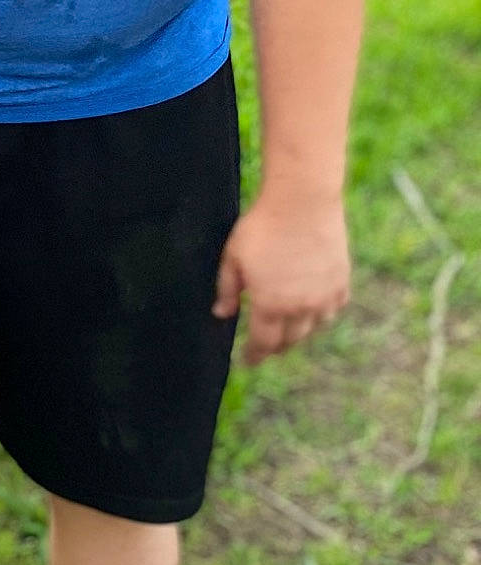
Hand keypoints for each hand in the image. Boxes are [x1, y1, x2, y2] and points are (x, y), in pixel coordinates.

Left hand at [213, 193, 349, 365]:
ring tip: (289, 328)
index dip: (254, 356)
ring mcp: (325, 296)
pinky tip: (314, 308)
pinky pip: (333, 309)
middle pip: (289, 340)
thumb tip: (221, 314)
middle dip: (275, 347)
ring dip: (299, 332)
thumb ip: (226, 289)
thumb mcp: (233, 257)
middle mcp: (301, 308)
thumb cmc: (262, 227)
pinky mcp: (342, 281)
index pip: (263, 343)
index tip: (248, 362)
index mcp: (270, 305)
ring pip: (314, 327)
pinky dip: (322, 313)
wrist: (303, 202)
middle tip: (266, 346)